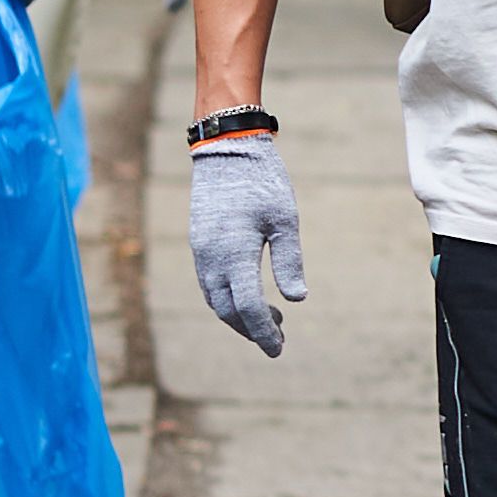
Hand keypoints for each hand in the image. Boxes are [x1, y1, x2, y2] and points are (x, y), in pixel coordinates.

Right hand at [190, 136, 304, 354]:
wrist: (227, 147)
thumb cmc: (263, 181)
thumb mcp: (285, 219)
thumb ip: (289, 260)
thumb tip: (297, 299)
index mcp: (234, 253)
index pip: (248, 307)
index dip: (263, 331)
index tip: (278, 348)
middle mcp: (211, 257)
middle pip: (227, 310)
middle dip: (252, 329)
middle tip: (278, 336)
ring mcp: (201, 250)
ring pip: (215, 298)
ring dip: (238, 315)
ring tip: (269, 318)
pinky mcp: (199, 242)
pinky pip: (209, 282)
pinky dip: (227, 298)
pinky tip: (247, 294)